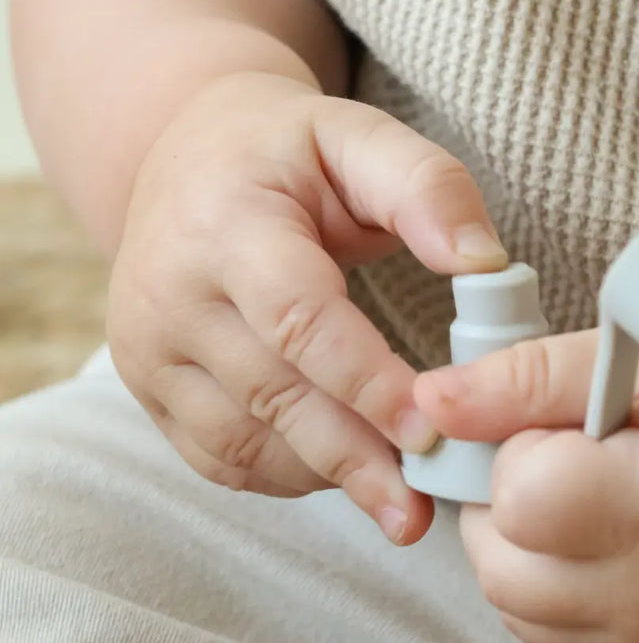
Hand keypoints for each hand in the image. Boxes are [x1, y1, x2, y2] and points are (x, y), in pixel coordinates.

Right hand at [108, 71, 506, 542]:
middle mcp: (169, 292)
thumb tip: (487, 264)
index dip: (367, 384)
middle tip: (422, 506)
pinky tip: (343, 475)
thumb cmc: (288, 154)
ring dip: (327, 477)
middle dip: (355, 457)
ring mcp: (147, 350)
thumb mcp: (358, 136)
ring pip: (242, 442)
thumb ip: (428, 188)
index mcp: (225, 224)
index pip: (298, 321)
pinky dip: (287, 477)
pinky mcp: (147, 390)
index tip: (432, 433)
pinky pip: (220, 459)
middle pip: (271, 396)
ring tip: (398, 500)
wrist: (183, 158)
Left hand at [414, 330, 638, 642]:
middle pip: (497, 561)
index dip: (524, 447)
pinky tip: (601, 532)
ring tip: (588, 490)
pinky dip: (548, 580)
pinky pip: (548, 628)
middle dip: (508, 498)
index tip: (576, 422)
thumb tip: (431, 404)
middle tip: (575, 452)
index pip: (518, 496)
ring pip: (510, 602)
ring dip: (520, 543)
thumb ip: (531, 378)